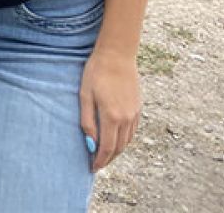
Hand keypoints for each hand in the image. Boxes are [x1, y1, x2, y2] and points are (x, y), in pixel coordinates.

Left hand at [80, 46, 140, 171]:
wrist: (117, 55)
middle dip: (108, 159)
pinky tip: (116, 139)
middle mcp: (126, 119)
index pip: (107, 148)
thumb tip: (91, 143)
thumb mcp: (85, 96)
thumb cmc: (96, 73)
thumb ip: (87, 121)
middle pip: (118, 148)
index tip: (92, 168)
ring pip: (127, 141)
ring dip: (117, 151)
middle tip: (97, 164)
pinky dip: (124, 140)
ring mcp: (134, 114)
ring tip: (105, 154)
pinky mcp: (138, 108)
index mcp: (111, 117)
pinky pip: (132, 131)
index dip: (100, 161)